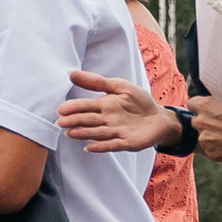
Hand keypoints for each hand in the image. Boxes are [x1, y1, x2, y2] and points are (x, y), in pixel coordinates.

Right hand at [54, 72, 171, 153]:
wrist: (160, 117)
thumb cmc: (139, 101)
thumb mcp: (120, 86)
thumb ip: (97, 82)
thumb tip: (71, 73)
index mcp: (104, 105)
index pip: (85, 106)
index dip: (73, 107)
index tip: (60, 109)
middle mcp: (107, 120)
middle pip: (88, 120)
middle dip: (74, 121)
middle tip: (61, 122)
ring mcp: (116, 132)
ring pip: (97, 133)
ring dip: (84, 133)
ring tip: (71, 133)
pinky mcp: (127, 143)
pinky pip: (113, 145)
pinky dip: (101, 146)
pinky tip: (89, 147)